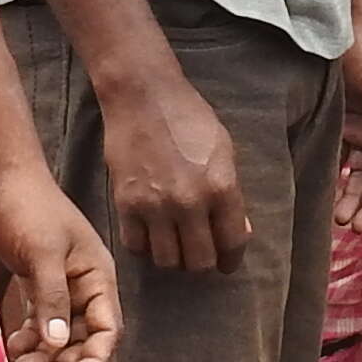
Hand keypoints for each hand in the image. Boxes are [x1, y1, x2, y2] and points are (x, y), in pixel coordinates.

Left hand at [0, 161, 120, 361]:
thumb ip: (52, 297)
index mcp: (97, 276)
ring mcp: (59, 286)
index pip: (106, 329)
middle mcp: (84, 286)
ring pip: (59, 335)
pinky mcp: (35, 283)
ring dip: (44, 357)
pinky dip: (29, 340)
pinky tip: (13, 349)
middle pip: (83, 338)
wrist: (1, 177)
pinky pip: (39, 323)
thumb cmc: (28, 208)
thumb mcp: (42, 252)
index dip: (93, 360)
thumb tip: (57, 344)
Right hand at [92, 48, 249, 272]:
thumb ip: (231, 195)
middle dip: (203, 262)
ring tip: (175, 244)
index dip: (232, 259)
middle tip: (199, 252)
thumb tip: (236, 231)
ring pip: (167, 260)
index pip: (232, 243)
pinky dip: (145, 246)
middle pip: (200, 261)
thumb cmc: (190, 119)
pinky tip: (151, 234)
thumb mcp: (224, 152)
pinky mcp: (125, 204)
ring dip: (173, 257)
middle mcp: (189, 203)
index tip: (227, 263)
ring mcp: (155, 206)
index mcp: (221, 188)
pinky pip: (136, 246)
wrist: (143, 98)